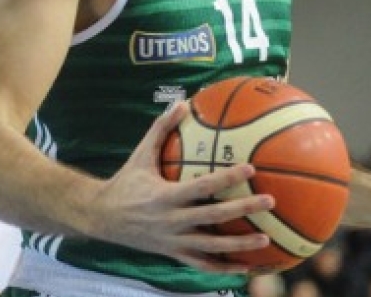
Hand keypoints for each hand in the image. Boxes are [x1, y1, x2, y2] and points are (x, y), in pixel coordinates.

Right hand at [92, 101, 273, 273]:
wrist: (102, 217)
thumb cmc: (125, 181)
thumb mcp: (140, 154)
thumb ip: (161, 129)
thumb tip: (182, 103)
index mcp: (164, 196)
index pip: (201, 186)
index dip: (226, 178)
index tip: (250, 168)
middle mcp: (170, 221)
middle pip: (213, 217)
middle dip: (243, 209)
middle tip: (269, 202)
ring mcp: (173, 240)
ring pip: (212, 247)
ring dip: (240, 245)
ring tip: (266, 240)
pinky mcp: (173, 253)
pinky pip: (202, 265)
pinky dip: (225, 268)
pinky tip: (247, 268)